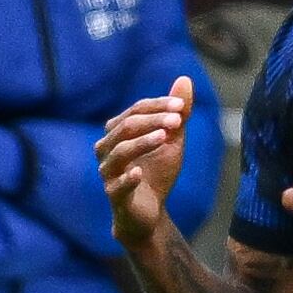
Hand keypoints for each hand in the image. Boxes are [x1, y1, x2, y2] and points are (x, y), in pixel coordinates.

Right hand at [97, 76, 191, 249]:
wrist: (150, 213)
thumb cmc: (157, 172)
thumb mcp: (172, 141)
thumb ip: (177, 113)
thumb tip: (184, 79)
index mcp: (118, 132)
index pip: (136, 111)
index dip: (158, 106)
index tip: (181, 106)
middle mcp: (107, 149)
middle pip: (126, 127)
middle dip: (152, 121)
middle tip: (177, 120)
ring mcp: (108, 173)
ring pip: (119, 152)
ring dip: (142, 143)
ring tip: (164, 137)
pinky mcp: (114, 197)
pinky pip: (116, 186)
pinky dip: (127, 178)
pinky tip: (139, 172)